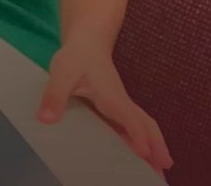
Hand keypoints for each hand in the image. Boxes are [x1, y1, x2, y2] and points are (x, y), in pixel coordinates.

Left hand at [40, 40, 172, 171]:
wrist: (87, 42)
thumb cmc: (76, 57)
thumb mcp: (61, 73)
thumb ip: (54, 95)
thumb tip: (45, 120)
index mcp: (112, 97)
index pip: (129, 117)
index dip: (137, 135)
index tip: (144, 154)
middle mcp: (122, 102)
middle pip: (146, 125)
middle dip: (157, 146)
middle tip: (165, 169)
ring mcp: (122, 104)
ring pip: (144, 125)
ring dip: (154, 144)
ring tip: (161, 167)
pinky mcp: (118, 106)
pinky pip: (135, 124)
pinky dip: (143, 138)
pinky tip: (141, 152)